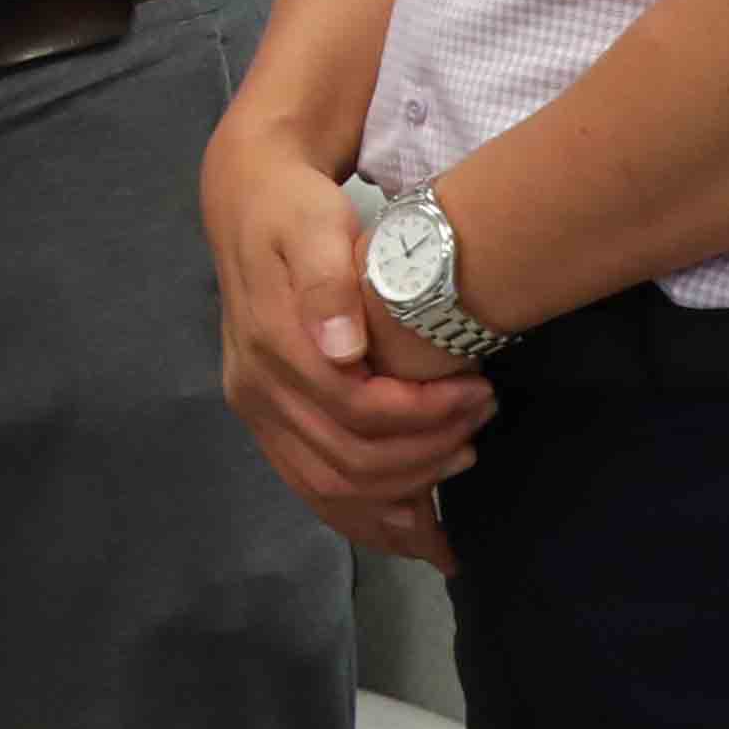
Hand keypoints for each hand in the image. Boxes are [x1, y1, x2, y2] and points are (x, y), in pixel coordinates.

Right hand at [204, 137, 486, 540]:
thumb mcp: (314, 223)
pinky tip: (414, 524)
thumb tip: (344, 347)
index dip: (425, 414)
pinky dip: (366, 515)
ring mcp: (256, 411)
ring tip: (461, 460)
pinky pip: (313, 488)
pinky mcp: (266, 421)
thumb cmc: (294, 209)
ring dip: (402, 494)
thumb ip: (328, 283)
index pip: (356, 410)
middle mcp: (256, 389)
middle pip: (347, 460)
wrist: (247, 203)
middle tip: (481, 419)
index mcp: (271, 344)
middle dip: (426, 453)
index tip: (477, 390)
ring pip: (330, 489)